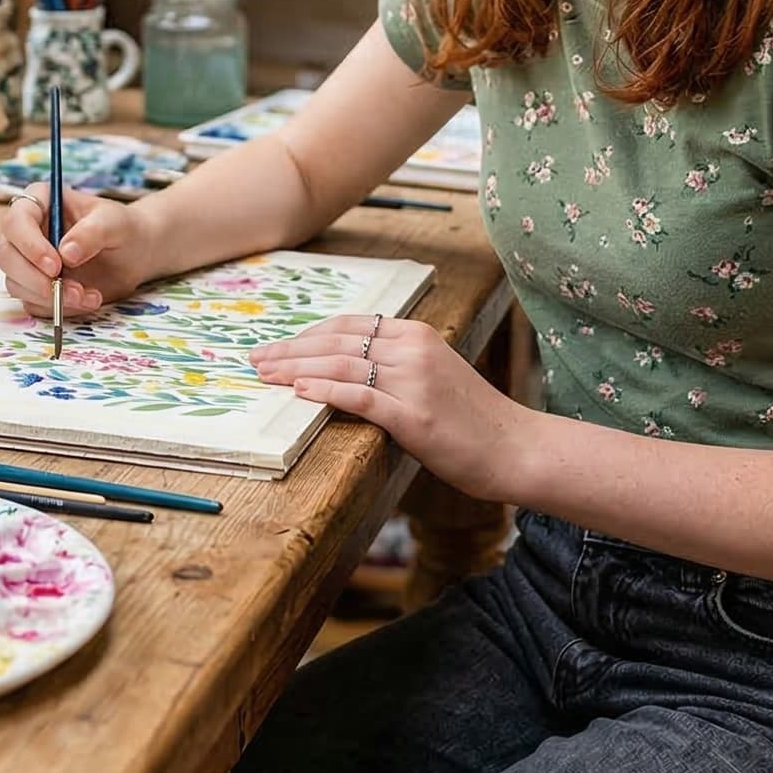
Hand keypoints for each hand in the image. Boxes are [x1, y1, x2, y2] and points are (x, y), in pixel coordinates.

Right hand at [0, 187, 154, 316]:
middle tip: (71, 290)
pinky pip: (34, 303)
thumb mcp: (113, 222)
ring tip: (88, 296)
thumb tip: (66, 253)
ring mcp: (27, 262)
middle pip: (7, 257)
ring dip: (50, 297)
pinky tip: (87, 300)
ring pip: (17, 284)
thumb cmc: (121, 228)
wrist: (133, 254)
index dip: (29, 245)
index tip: (55, 266)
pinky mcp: (35, 287)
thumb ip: (91, 232)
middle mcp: (26, 232)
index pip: (15, 221)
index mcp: (38, 203)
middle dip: (36, 279)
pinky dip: (58, 308)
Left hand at [252, 314, 524, 501]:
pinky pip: (361, 397)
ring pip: (342, 366)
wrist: (515, 447)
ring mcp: (414, 381)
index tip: (278, 346)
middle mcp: (414, 350)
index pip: (350, 326)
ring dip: (297, 370)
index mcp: (417, 335)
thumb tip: (343, 369)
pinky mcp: (414, 416)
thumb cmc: (472, 419)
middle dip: (291, 350)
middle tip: (257, 359)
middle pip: (338, 342)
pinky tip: (300, 391)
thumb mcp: (433, 376)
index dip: (308, 335)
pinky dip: (327, 391)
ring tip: (267, 375)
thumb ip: (394, 366)